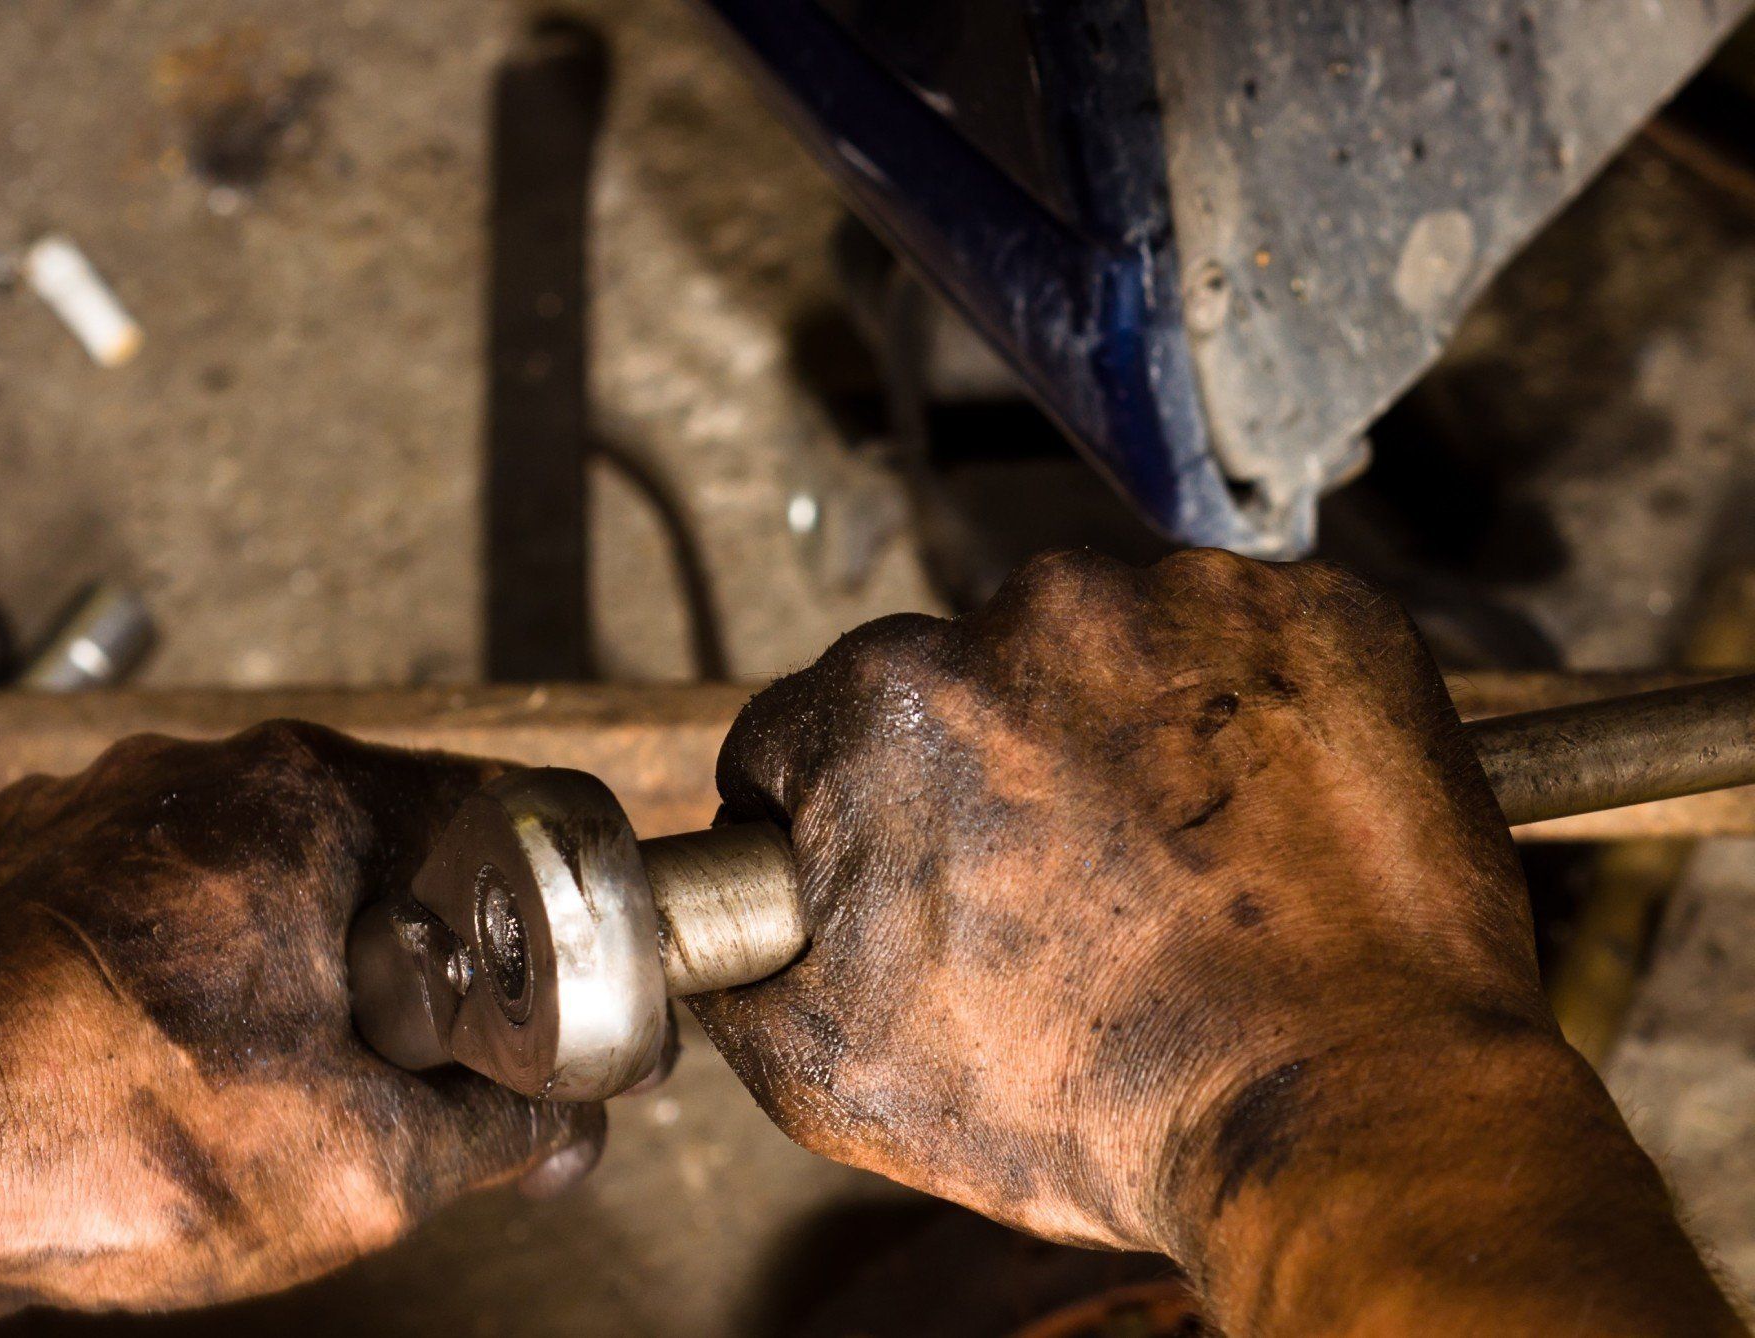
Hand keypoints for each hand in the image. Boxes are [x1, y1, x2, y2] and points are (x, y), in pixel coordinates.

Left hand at [0, 723, 600, 1328]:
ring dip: (286, 965)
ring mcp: (85, 817)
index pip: (482, 815)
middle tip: (410, 1056)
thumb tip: (560, 1123)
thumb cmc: (100, 1142)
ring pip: (247, 880)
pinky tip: (166, 1067)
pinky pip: (141, 909)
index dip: (529, 910)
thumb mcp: (371, 1164)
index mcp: (301, 797)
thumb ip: (503, 1130)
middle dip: (404, 954)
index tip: (540, 976)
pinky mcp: (9, 874)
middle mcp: (190, 778)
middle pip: (364, 850)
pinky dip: (178, 976)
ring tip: (273, 1078)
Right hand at [691, 549, 1737, 1332]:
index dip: (837, 818)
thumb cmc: (1112, 1099)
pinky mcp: (1320, 615)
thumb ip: (739, 968)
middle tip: (1056, 893)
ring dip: (1118, 735)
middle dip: (985, 771)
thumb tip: (734, 924)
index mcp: (888, 701)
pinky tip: (1255, 832)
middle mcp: (1031, 611)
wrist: (1363, 1108)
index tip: (901, 872)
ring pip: (1105, 657)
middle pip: (960, 684)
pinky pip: (1240, 652)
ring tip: (1175, 869)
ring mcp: (1191, 603)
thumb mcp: (835, 1075)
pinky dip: (1240, 722)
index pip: (807, 731)